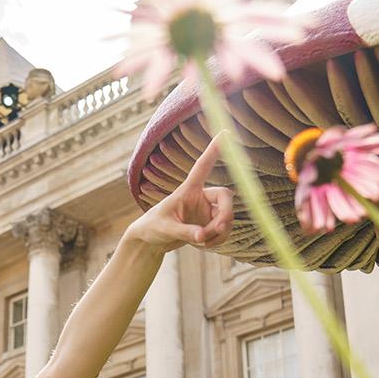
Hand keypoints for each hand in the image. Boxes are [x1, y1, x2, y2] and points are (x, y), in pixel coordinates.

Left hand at [128, 135, 234, 252]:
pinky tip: (203, 244)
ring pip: (227, 217)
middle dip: (226, 214)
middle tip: (218, 230)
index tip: (226, 132)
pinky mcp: (210, 224)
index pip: (202, 167)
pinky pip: (224, 231)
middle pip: (226, 196)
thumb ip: (184, 232)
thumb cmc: (152, 228)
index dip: (214, 150)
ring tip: (202, 242)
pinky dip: (217, 240)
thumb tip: (202, 236)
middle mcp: (200, 197)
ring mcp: (207, 211)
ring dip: (220, 232)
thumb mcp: (165, 229)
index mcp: (187, 190)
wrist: (151, 241)